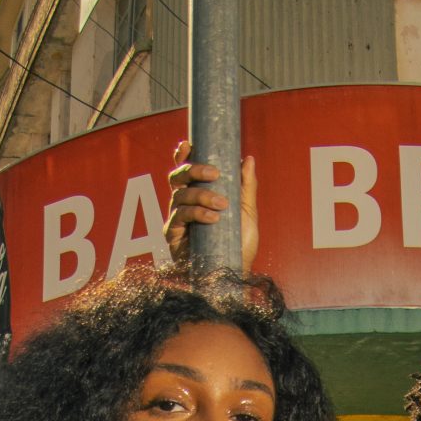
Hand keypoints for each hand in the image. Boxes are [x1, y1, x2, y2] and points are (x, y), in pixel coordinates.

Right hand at [165, 148, 258, 265]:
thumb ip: (246, 187)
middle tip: (214, 173)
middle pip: (177, 177)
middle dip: (192, 169)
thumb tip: (247, 159)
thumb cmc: (238, 247)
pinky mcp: (173, 236)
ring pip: (180, 195)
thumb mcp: (247, 214)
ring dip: (201, 195)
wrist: (233, 276)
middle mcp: (183, 204)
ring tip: (222, 205)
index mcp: (197, 195)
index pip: (185, 171)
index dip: (183, 156)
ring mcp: (177, 219)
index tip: (188, 144)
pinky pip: (180, 217)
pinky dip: (197, 213)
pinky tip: (212, 218)